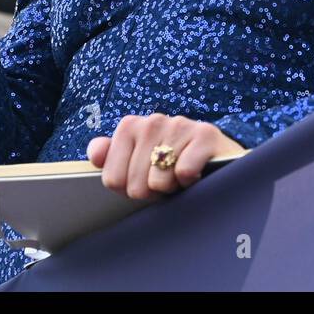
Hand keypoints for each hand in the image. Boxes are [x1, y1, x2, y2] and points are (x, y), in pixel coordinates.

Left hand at [86, 114, 246, 199]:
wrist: (217, 153)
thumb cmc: (171, 161)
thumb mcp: (138, 159)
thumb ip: (111, 157)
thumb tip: (95, 154)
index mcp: (129, 126)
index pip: (113, 180)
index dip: (130, 190)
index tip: (143, 181)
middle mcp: (152, 121)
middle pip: (136, 186)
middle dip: (152, 192)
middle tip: (166, 181)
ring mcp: (179, 125)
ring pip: (159, 181)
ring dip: (172, 187)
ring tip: (180, 175)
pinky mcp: (205, 134)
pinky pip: (184, 172)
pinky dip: (191, 181)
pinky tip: (197, 172)